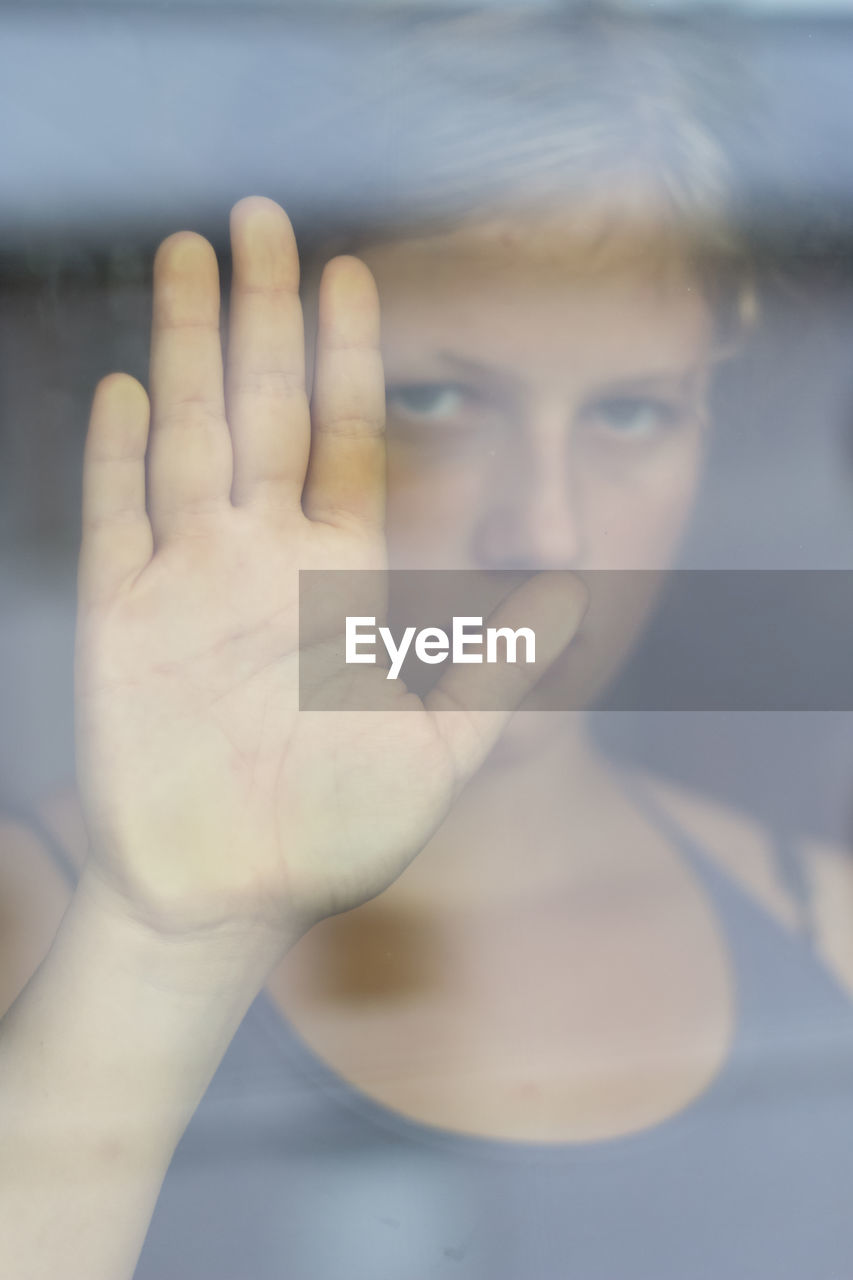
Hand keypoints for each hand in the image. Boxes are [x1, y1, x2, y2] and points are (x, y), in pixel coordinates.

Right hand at [74, 197, 585, 948]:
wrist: (234, 898)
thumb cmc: (337, 832)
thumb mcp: (440, 750)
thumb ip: (500, 667)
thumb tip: (576, 590)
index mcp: (337, 578)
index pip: (343, 440)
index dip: (347, 357)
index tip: (355, 273)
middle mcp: (262, 561)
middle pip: (261, 410)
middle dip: (261, 312)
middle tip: (260, 213)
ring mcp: (187, 584)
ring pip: (186, 439)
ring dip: (185, 348)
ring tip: (188, 257)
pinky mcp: (124, 625)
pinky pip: (119, 521)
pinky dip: (117, 456)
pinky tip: (125, 386)